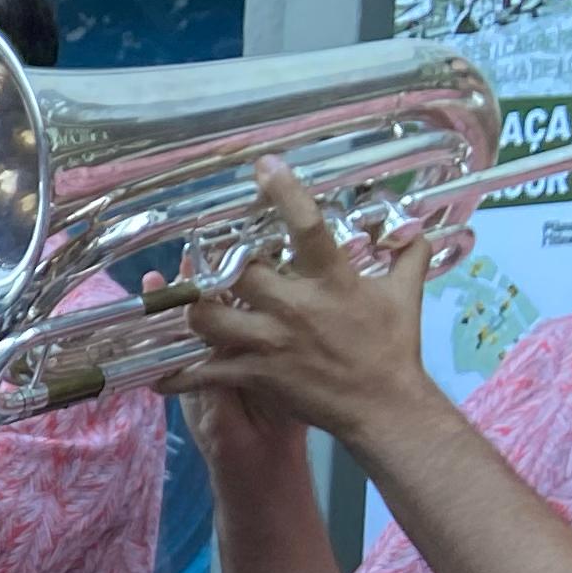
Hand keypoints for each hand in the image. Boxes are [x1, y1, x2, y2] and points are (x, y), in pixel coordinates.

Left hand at [173, 163, 435, 445]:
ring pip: (206, 318)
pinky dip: (177, 374)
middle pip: (237, 271)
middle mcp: (295, 307)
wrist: (384, 407)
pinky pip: (204, 373)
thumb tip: (414, 226)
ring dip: (190, 307)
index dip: (284, 192)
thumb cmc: (395, 348)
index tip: (264, 165)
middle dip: (218, 258)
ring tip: (185, 299)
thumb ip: (408, 255)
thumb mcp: (407, 294)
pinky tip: (158, 372)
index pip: (307, 226)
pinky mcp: (257, 373)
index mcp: (332, 280)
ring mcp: (271, 342)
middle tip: (206, 248)